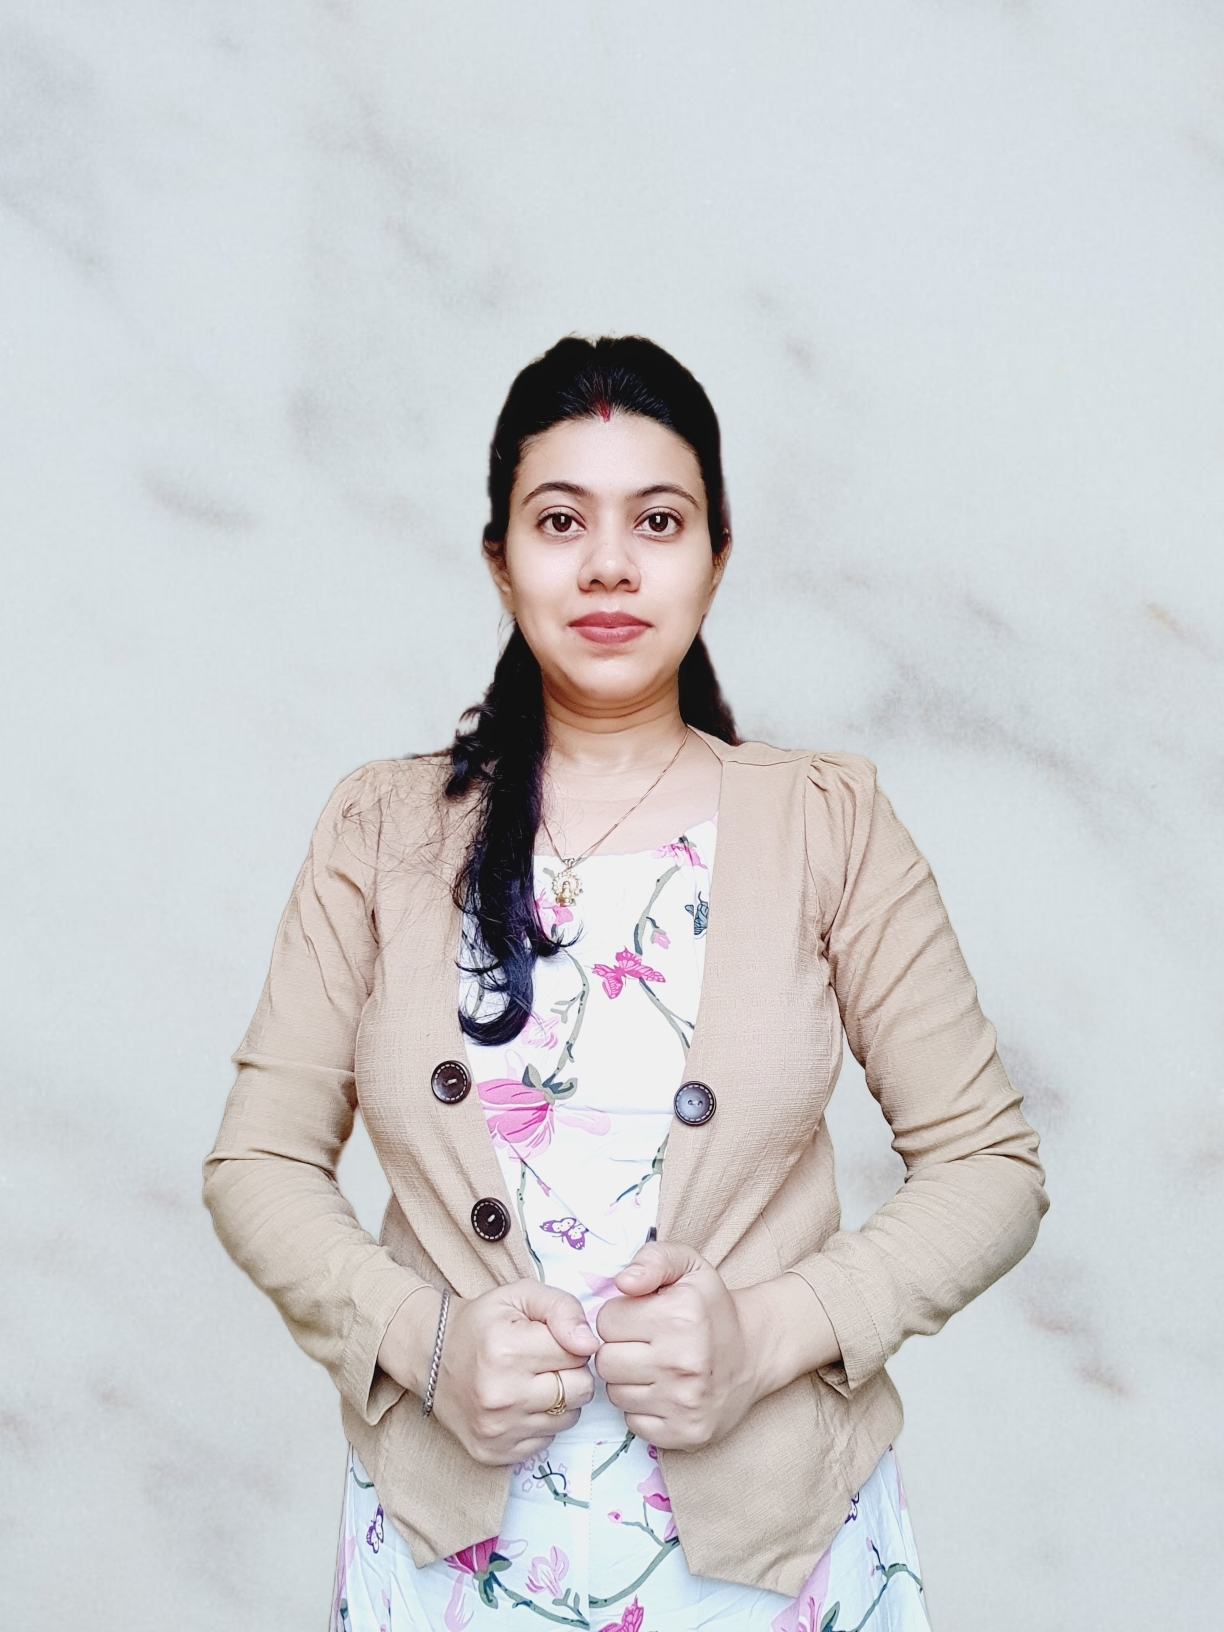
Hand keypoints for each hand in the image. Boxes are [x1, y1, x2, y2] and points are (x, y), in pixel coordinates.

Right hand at [379, 1280, 598, 1465]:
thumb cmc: (483, 1322)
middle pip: (580, 1390)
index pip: (577, 1353)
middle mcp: (501, 1396)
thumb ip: (563, 1309)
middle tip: (546, 1362)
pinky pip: (546, 1442)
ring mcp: (496, 1430)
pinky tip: (521, 1404)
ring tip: (533, 1382)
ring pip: (568, 1418)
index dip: (571, 1343)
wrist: (433, 1356)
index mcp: (507, 1350)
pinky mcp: (493, 1454)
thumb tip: (591, 1344)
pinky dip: (541, 1423)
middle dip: (572, 1373)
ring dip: (560, 1400)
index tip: (550, 1339)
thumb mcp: (521, 1296)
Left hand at [594, 1242, 839, 1450]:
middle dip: (618, 1349)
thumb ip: (651, 1259)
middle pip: (605, 1361)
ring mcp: (684, 1403)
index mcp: (679, 1317)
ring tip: (655, 1366)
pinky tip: (663, 1392)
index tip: (641, 1317)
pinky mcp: (684, 1433)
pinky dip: (641, 1408)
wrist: (754, 1352)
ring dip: (628, 1380)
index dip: (619, 1316)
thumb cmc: (710, 1306)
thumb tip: (622, 1282)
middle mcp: (682, 1362)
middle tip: (644, 1344)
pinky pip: (633, 1423)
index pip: (606, 1321)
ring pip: (615, 1394)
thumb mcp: (688, 1265)